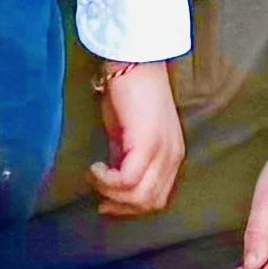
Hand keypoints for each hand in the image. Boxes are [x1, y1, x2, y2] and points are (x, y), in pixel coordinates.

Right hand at [90, 59, 184, 216]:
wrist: (133, 61)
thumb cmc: (128, 92)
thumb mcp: (128, 134)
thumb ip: (125, 158)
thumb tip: (112, 182)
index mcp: (171, 156)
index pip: (156, 199)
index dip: (130, 208)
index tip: (105, 203)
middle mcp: (172, 157)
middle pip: (150, 203)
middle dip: (119, 205)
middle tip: (97, 195)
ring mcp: (163, 151)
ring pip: (139, 196)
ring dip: (110, 193)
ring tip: (94, 175)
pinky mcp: (148, 143)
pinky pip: (127, 180)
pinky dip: (106, 181)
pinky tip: (95, 167)